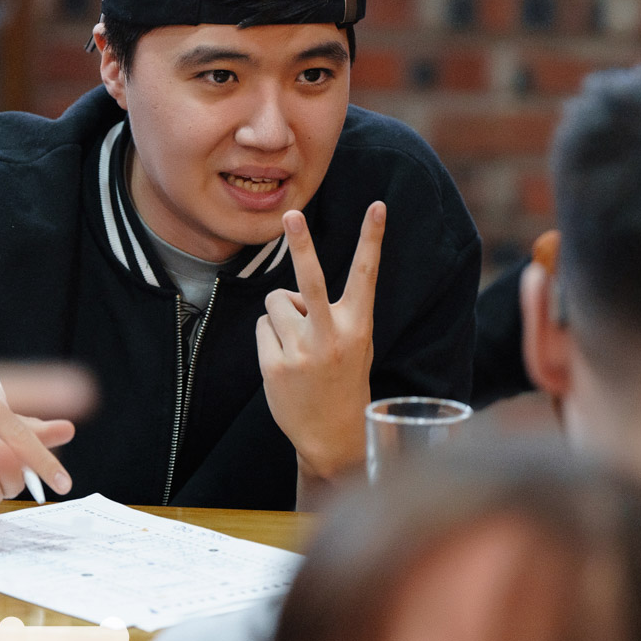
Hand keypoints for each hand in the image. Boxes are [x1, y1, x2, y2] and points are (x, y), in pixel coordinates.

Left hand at [256, 201, 384, 480]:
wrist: (333, 436)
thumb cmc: (343, 378)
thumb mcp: (355, 343)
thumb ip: (331, 314)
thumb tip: (289, 293)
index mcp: (358, 326)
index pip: (366, 274)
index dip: (373, 238)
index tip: (378, 205)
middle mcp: (332, 336)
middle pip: (310, 280)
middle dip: (301, 243)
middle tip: (290, 214)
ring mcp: (302, 352)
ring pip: (276, 302)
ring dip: (281, 315)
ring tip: (298, 344)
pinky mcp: (275, 366)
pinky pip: (262, 327)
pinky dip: (269, 338)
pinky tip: (285, 363)